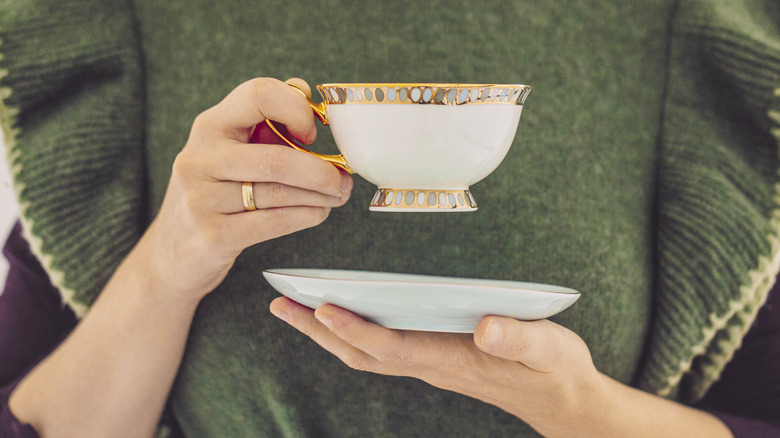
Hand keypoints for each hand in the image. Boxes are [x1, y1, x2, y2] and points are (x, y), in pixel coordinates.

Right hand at [136, 78, 352, 303]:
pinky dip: (307, 216)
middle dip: (322, 172)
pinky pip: (275, 222)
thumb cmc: (212, 196)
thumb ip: (262, 122)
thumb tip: (302, 90)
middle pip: (277, 159)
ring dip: (321, 196)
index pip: (258, 94)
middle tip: (344, 180)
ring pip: (279, 193)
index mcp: (209, 127)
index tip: (313, 134)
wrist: (170, 256)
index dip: (295, 109)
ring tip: (338, 196)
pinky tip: (319, 213)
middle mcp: (199, 158)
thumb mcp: (227, 152)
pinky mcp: (212, 236)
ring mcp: (201, 199)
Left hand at [268, 297, 604, 436]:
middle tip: (281, 303)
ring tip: (296, 306)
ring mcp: (429, 363)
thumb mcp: (548, 350)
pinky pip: (380, 347)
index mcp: (451, 360)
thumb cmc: (553, 371)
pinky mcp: (433, 357)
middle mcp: (431, 364)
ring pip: (366, 352)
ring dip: (327, 331)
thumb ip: (519, 338)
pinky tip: (343, 314)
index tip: (321, 307)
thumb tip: (486, 327)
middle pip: (362, 352)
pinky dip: (352, 331)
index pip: (391, 346)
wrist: (559, 400)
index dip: (354, 329)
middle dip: (318, 330)